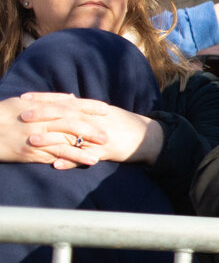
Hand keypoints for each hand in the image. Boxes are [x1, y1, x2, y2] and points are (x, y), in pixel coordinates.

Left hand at [1, 93, 162, 167]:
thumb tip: (66, 98)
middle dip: (43, 115)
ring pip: (72, 136)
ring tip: (32, 141)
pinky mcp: (107, 151)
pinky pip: (86, 157)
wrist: (151, 137)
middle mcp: (95, 120)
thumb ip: (85, 107)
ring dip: (51, 139)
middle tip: (24, 116)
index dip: (44, 99)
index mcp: (93, 110)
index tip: (25, 98)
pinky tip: (56, 165)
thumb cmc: (127, 125)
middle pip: (65, 115)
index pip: (64, 101)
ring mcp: (101, 136)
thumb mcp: (106, 111)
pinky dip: (71, 161)